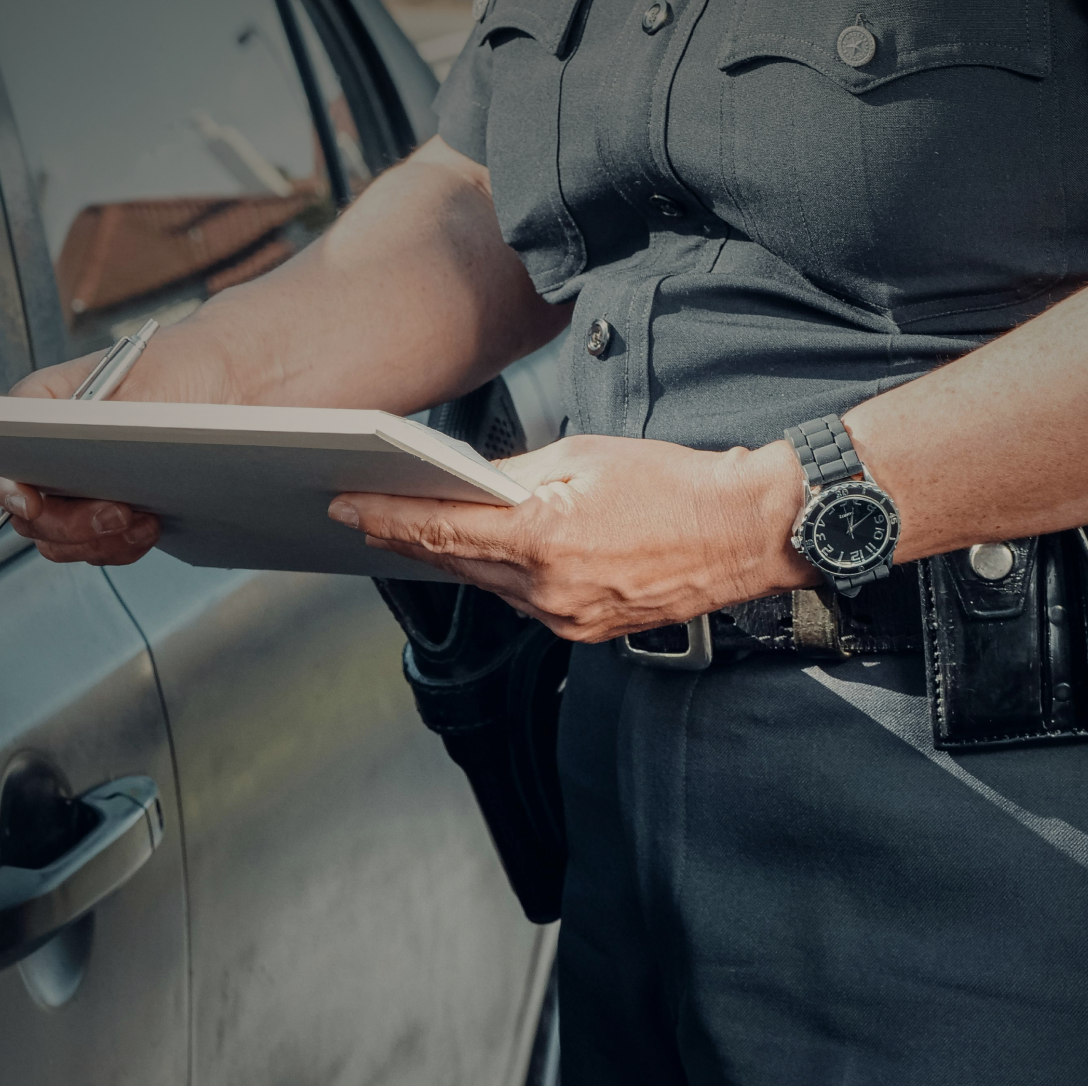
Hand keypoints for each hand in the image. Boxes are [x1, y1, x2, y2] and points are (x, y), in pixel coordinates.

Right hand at [0, 322, 232, 565]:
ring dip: (97, 541)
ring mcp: (77, 483)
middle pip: (28, 509)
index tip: (31, 504)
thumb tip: (81, 455)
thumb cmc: (183, 366)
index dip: (5, 484)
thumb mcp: (147, 382)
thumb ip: (107, 420)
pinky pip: (95, 546)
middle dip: (70, 523)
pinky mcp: (107, 508)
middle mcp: (51, 448)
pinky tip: (149, 526)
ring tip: (142, 522)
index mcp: (45, 405)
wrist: (230, 381)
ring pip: (58, 538)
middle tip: (117, 514)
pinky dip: (119, 546)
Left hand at [328, 435, 815, 642]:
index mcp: (544, 538)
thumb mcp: (583, 456)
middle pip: (455, 562)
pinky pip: (521, 602)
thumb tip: (470, 484)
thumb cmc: (673, 485)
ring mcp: (566, 619)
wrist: (740, 532)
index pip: (441, 530)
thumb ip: (515, 475)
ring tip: (411, 529)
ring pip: (485, 585)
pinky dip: (496, 576)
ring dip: (450, 557)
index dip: (386, 519)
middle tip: (361, 515)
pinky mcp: (583, 631)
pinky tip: (482, 554)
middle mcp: (548, 590)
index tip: (347, 507)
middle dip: (405, 537)